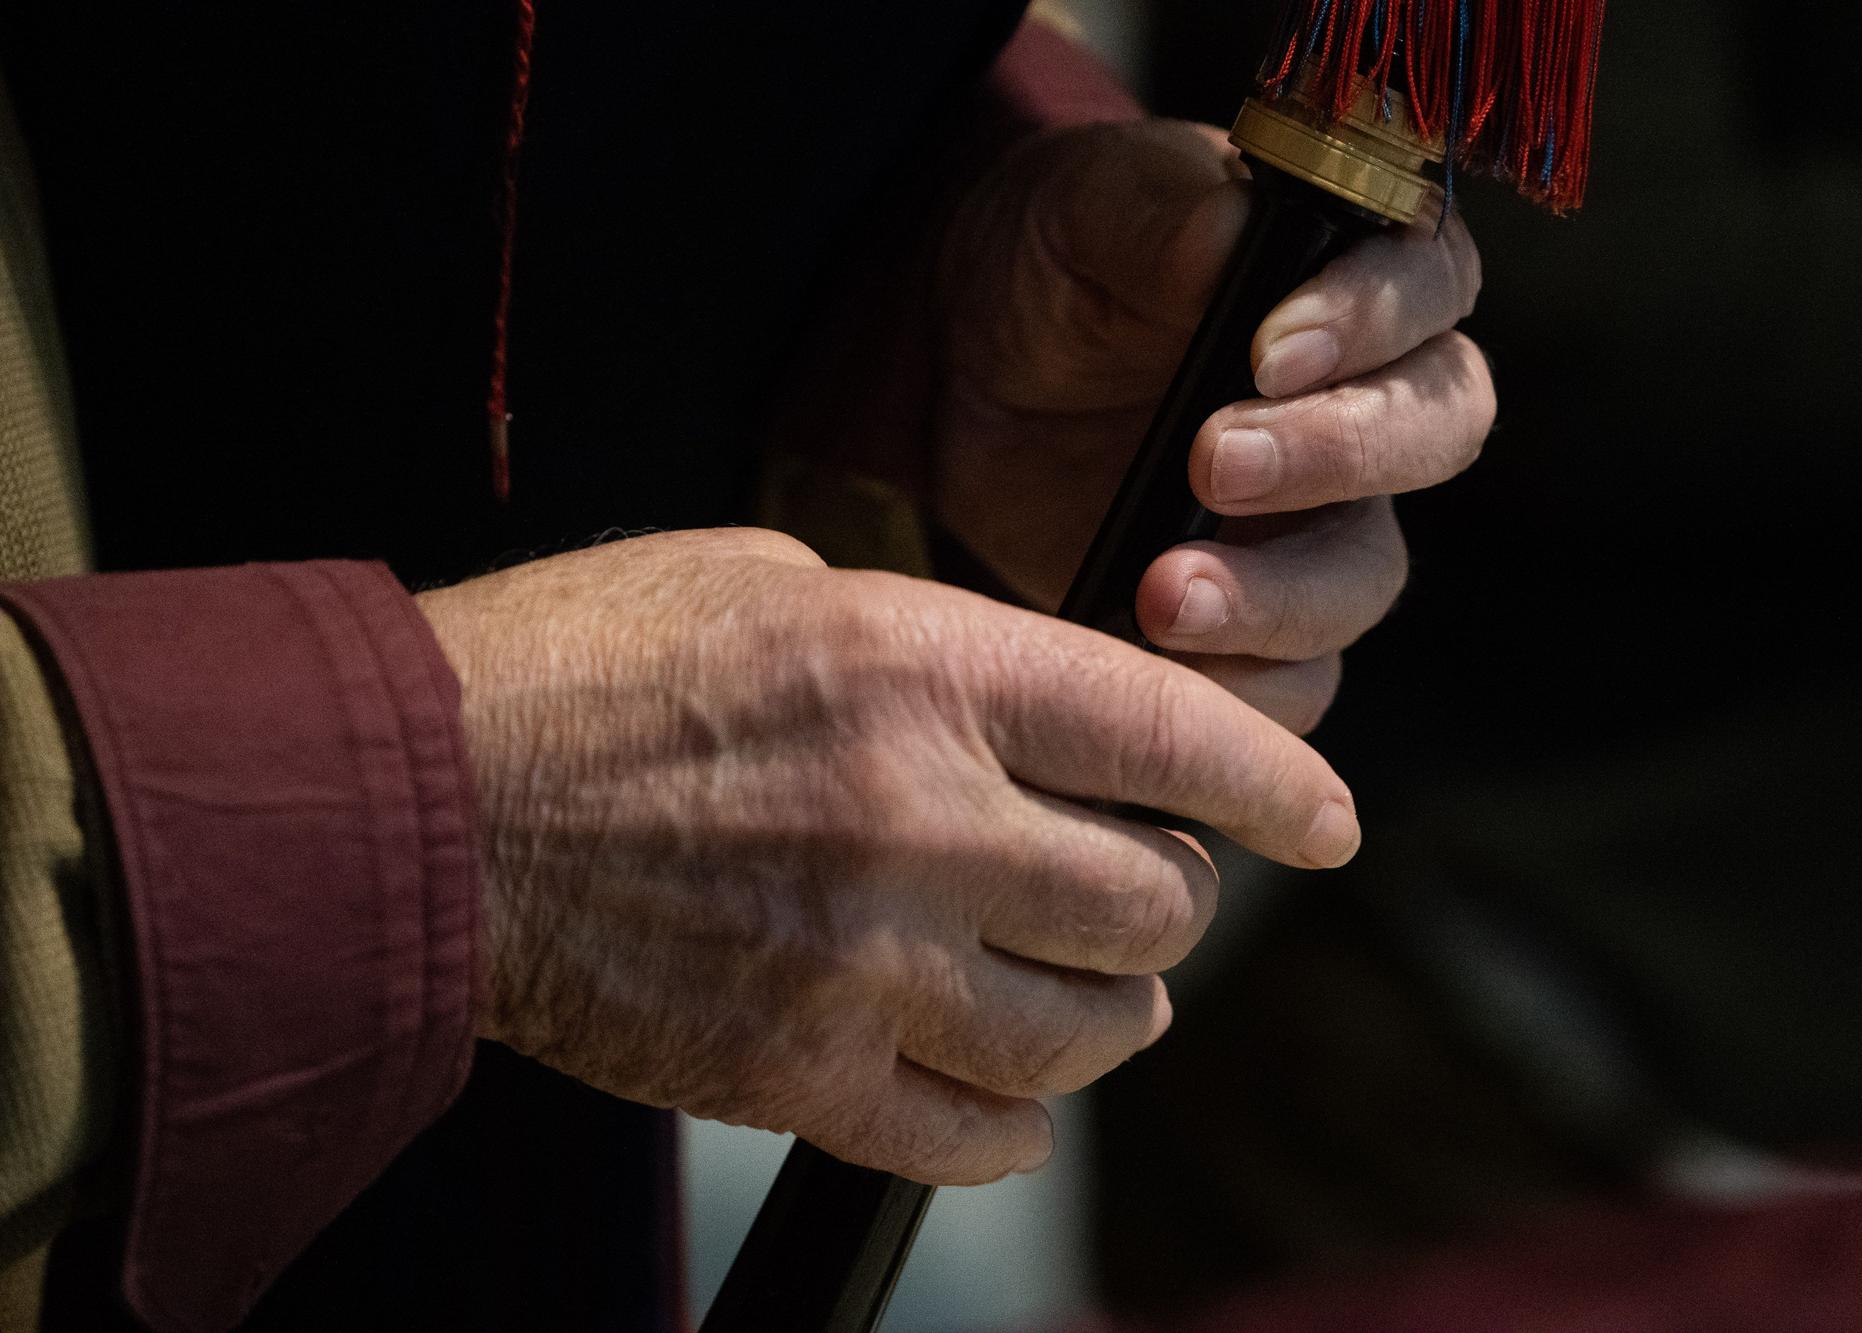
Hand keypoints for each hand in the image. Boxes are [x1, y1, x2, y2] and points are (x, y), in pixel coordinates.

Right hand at [417, 530, 1355, 1184]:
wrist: (418, 804)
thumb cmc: (584, 667)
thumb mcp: (771, 584)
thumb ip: (929, 644)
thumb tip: (1036, 703)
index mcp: (921, 668)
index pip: (1174, 736)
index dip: (1280, 784)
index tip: (1326, 819)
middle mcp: (918, 821)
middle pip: (1154, 904)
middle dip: (1172, 898)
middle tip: (1136, 884)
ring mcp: (863, 966)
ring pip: (1091, 1033)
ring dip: (1106, 1009)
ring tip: (1071, 980)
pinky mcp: (799, 1077)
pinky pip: (984, 1137)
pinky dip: (1018, 1114)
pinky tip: (994, 1073)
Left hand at [934, 119, 1494, 732]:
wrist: (968, 373)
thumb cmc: (1058, 263)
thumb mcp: (1088, 209)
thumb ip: (1165, 214)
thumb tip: (1235, 229)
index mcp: (1358, 276)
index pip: (1428, 288)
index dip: (1371, 321)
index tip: (1266, 351)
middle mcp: (1369, 404)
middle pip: (1434, 435)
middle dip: (1334, 455)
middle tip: (1212, 462)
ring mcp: (1320, 525)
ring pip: (1364, 577)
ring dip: (1275, 596)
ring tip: (1163, 591)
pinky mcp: (1259, 622)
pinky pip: (1293, 681)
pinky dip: (1233, 689)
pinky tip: (1150, 658)